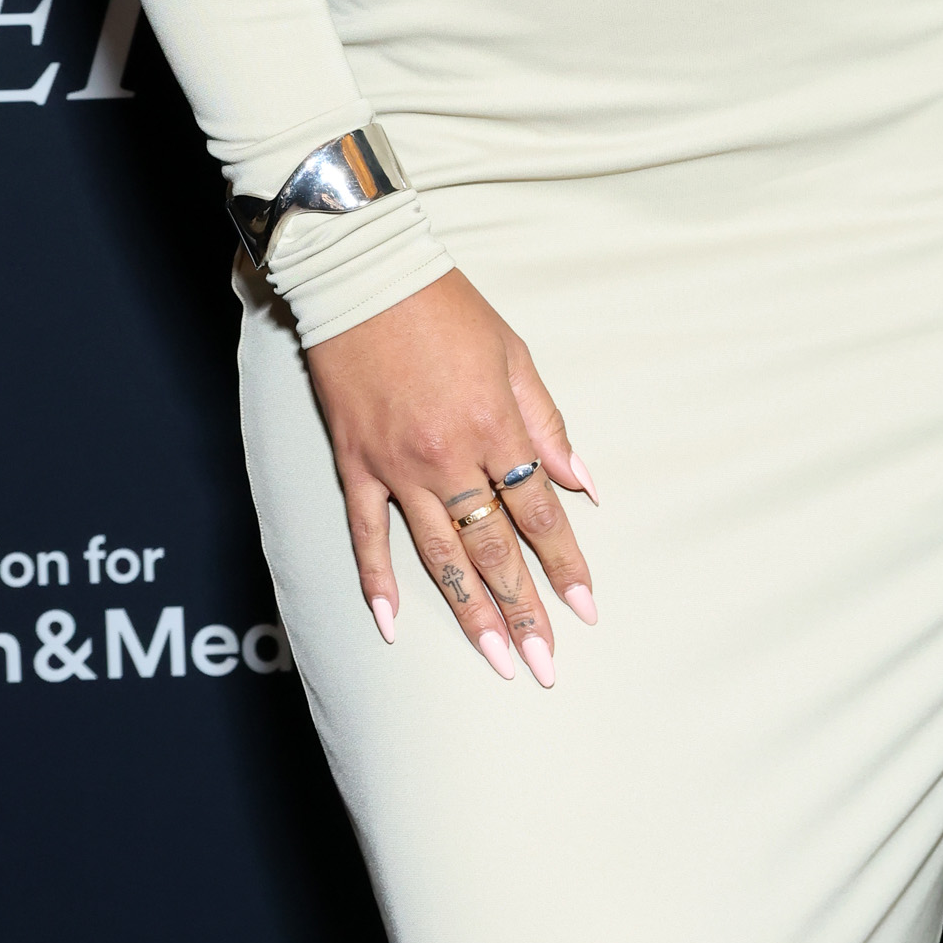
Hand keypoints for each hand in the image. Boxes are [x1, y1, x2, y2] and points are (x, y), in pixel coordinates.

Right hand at [304, 267, 598, 682]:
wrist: (365, 278)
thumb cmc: (447, 309)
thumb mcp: (514, 355)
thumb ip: (548, 422)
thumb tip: (583, 479)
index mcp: (496, 428)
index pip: (540, 514)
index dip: (566, 565)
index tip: (586, 610)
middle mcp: (449, 458)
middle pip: (494, 550)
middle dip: (524, 612)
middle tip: (546, 665)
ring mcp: (397, 467)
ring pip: (439, 557)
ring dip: (469, 613)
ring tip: (495, 661)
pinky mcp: (355, 465)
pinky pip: (367, 536)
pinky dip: (376, 582)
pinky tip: (390, 626)